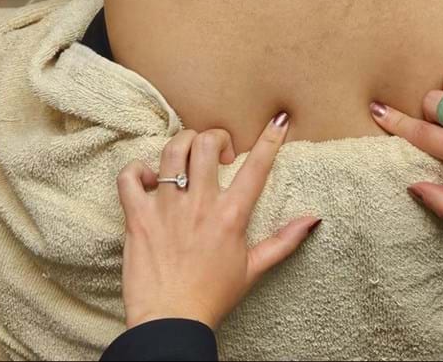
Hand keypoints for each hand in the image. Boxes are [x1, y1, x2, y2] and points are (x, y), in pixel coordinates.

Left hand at [116, 114, 319, 328]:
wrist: (170, 321)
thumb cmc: (212, 297)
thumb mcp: (254, 269)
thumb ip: (284, 241)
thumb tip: (313, 219)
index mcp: (231, 216)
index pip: (256, 167)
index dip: (271, 139)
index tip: (278, 122)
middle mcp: (199, 204)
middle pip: (208, 144)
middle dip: (216, 137)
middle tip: (219, 154)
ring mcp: (166, 207)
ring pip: (173, 151)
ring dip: (182, 145)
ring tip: (187, 157)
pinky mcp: (137, 216)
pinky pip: (130, 176)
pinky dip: (137, 170)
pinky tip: (148, 179)